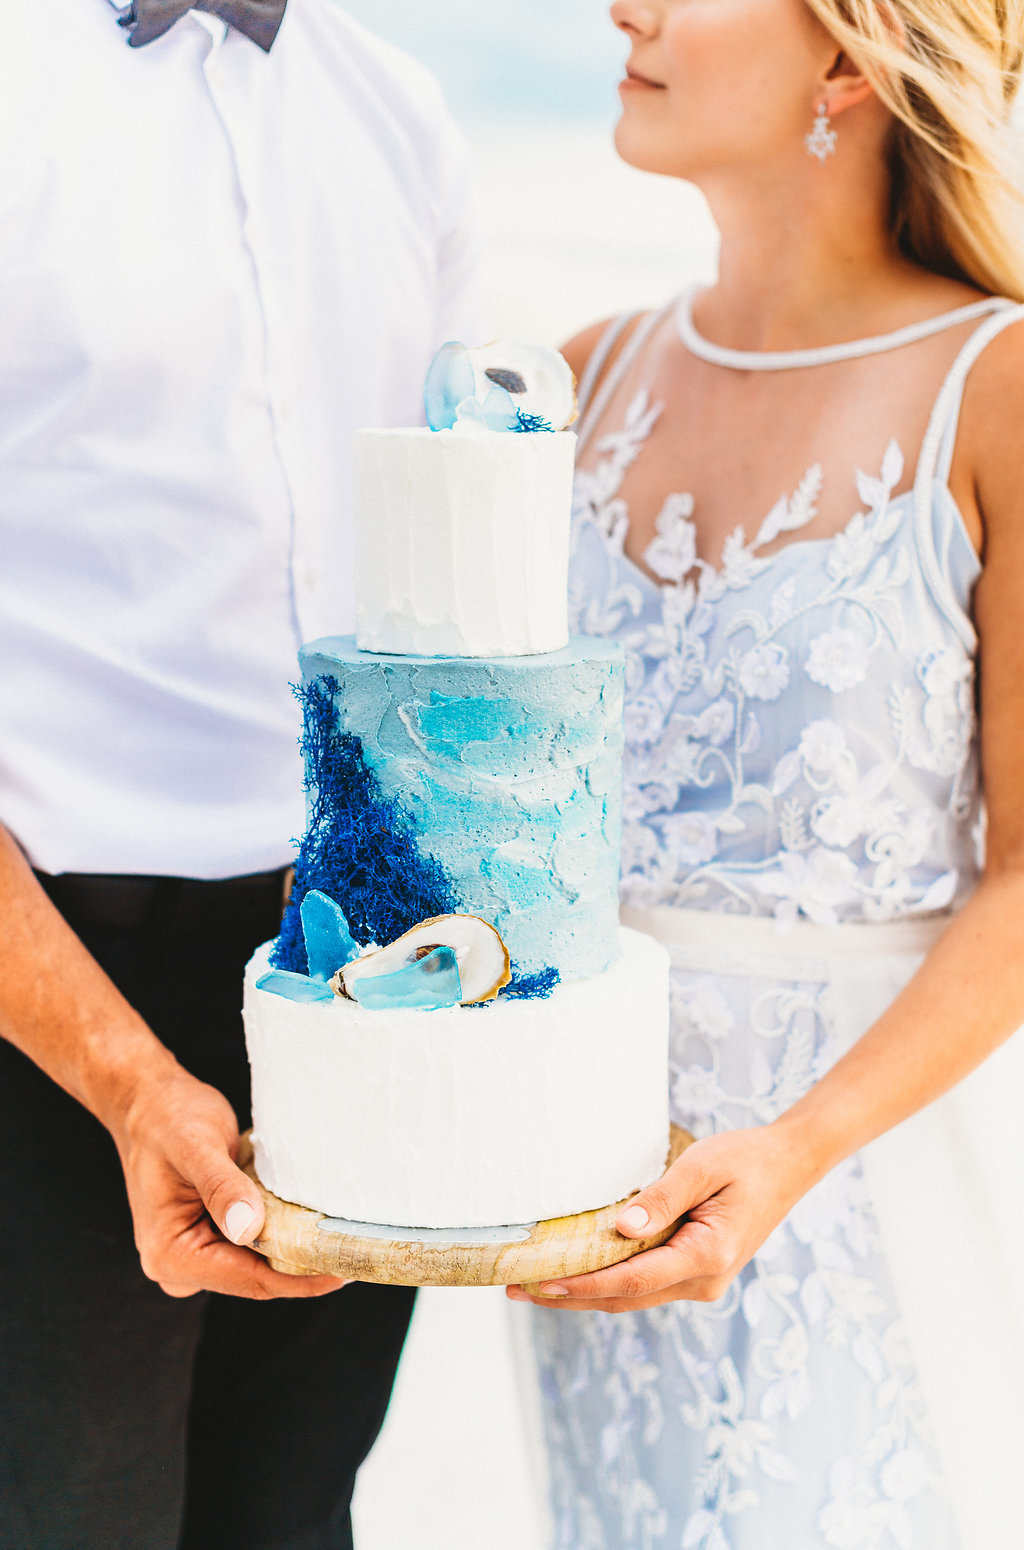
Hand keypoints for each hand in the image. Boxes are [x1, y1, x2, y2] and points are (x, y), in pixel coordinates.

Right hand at [112, 1066, 348, 1299]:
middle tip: (354, 1247)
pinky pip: (253, 1245)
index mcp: (170, 1254)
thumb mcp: (195, 1145)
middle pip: (256, 1277)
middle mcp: (177, 1264)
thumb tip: (249, 1229)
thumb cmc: (167, 1117)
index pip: (248, 1280)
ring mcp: (194, 1254)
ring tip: (341, 1232)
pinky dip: (281, 1232)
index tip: (344, 1268)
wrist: (148, 1102)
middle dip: (303, 1264)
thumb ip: (221, 1187)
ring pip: (259, 1263)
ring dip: (296, 1248)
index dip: (300, 1279)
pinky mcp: (209, 1237)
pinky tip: (312, 1217)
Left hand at [506, 1124, 813, 1312]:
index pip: (631, 1281)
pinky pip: (645, 1285)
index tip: (538, 1284)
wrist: (789, 1164)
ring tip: (533, 1285)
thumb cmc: (745, 1159)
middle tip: (514, 1288)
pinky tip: (577, 1274)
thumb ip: (662, 1198)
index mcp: (707, 1255)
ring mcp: (702, 1281)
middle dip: (569, 1297)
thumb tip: (619, 1229)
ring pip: (632, 1297)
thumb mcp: (703, 1166)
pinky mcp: (697, 1272)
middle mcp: (704, 1280)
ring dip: (584, 1294)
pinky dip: (608, 1283)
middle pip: (624, 1298)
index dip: (581, 1286)